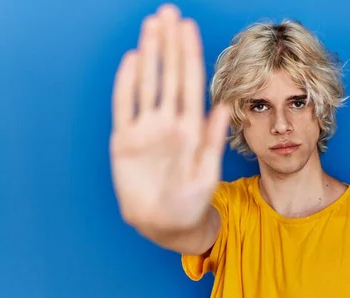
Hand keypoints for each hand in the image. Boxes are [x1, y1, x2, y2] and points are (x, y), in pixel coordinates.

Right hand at [110, 4, 229, 231]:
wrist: (167, 224)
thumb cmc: (192, 202)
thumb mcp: (206, 173)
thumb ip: (213, 141)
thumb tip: (224, 107)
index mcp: (191, 128)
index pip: (190, 83)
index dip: (189, 55)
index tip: (189, 28)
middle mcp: (169, 123)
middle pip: (168, 76)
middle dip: (168, 45)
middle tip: (168, 13)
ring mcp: (146, 130)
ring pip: (147, 85)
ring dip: (148, 56)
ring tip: (151, 27)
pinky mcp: (125, 142)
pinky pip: (125, 108)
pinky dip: (126, 85)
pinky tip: (131, 61)